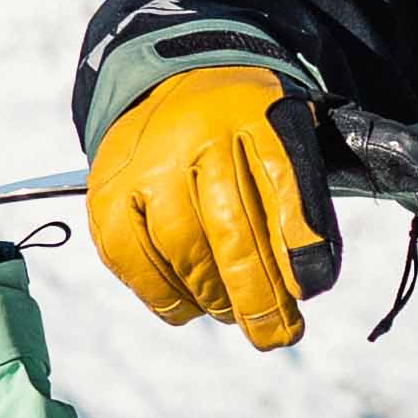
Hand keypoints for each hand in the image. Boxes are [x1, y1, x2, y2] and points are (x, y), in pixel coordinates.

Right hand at [86, 63, 343, 344]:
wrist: (166, 84)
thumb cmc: (239, 132)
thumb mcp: (283, 133)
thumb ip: (301, 195)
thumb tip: (310, 278)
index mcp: (252, 113)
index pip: (282, 177)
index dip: (299, 240)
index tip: (310, 288)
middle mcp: (195, 135)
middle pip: (230, 226)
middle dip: (259, 293)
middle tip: (279, 333)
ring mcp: (146, 165)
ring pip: (183, 249)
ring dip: (216, 299)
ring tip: (236, 315)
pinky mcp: (107, 194)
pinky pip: (134, 261)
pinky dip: (166, 296)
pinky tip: (191, 306)